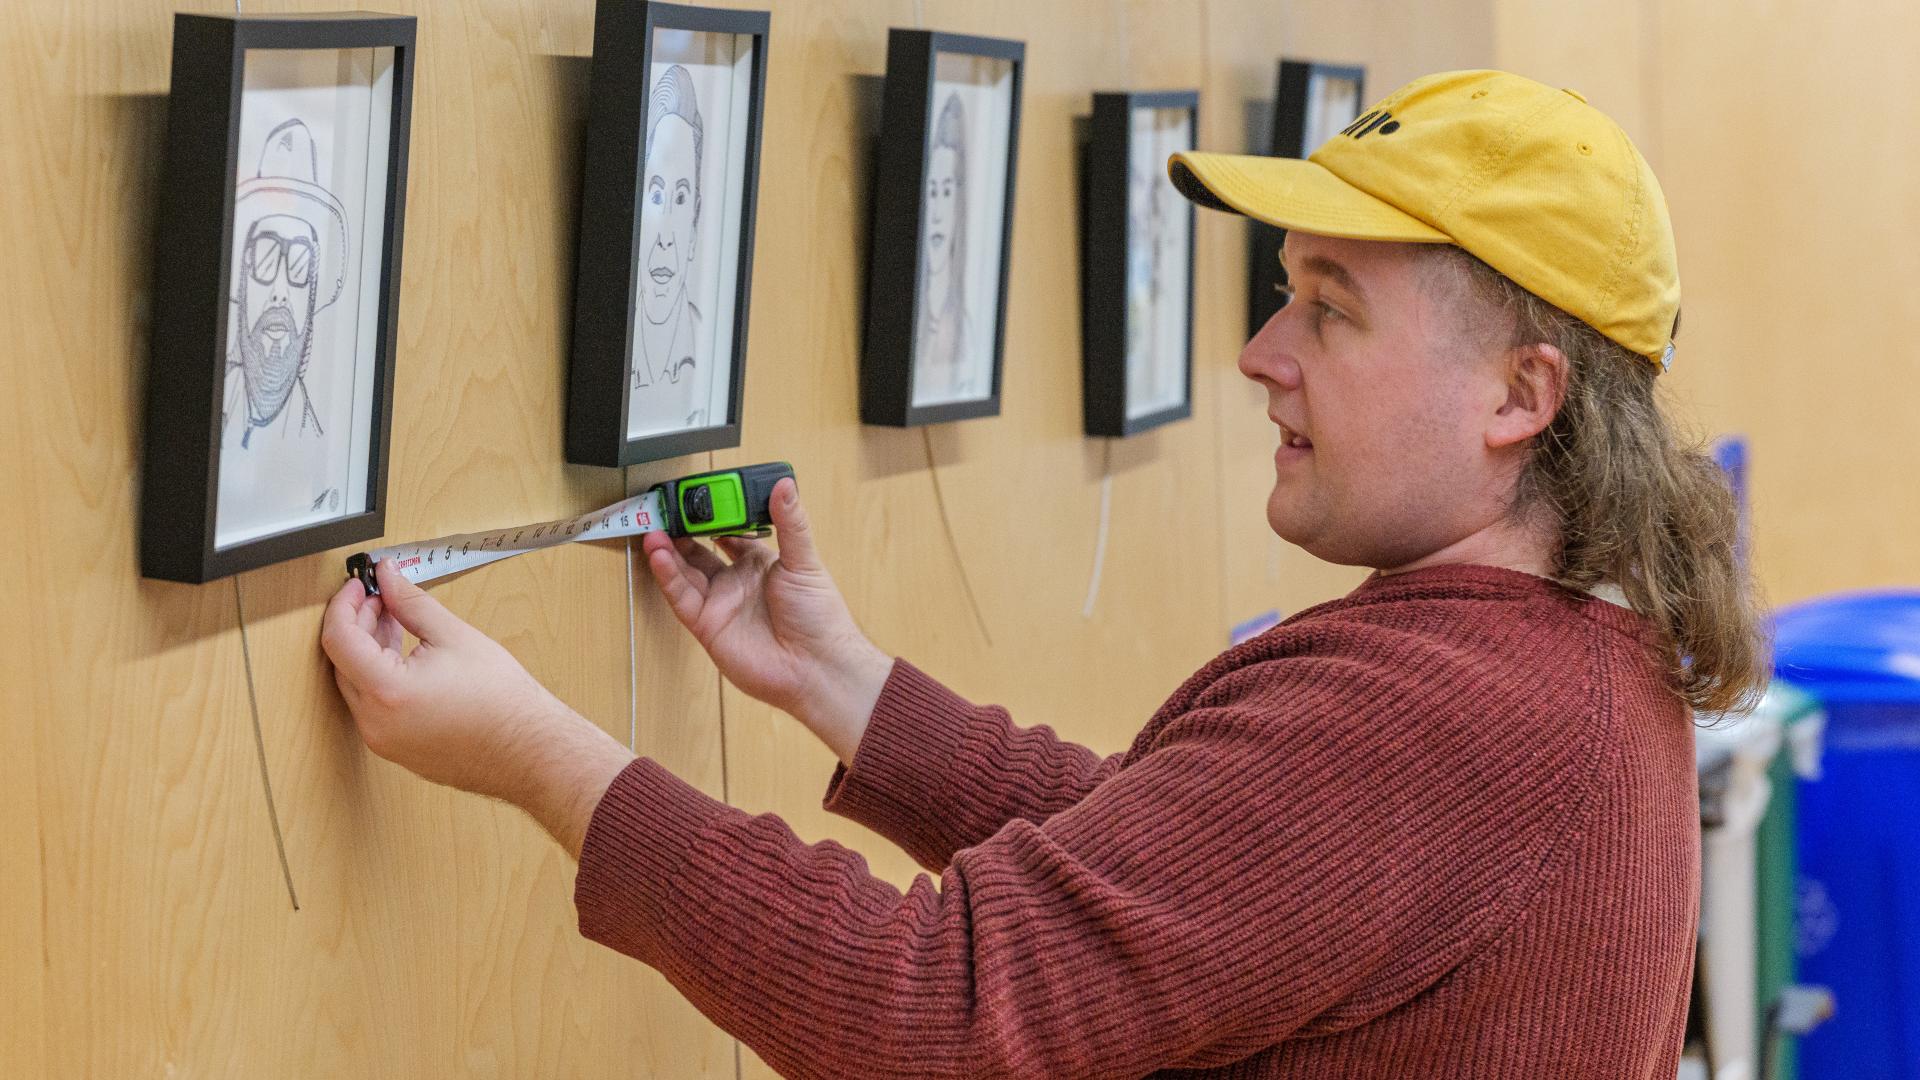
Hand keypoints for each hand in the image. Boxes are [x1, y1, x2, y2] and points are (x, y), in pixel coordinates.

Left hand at [320, 558, 634, 856]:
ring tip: (394, 622)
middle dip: (356, 624)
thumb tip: (388, 577)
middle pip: (343, 661)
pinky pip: (372, 705)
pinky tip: (403, 656)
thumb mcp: (454, 636)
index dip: (345, 605)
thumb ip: (411, 603)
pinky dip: (379, 675)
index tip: (360, 585)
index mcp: (387, 691)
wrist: (527, 750)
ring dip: (367, 650)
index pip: (339, 639)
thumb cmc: (501, 700)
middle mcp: (375, 721)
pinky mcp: (395, 748)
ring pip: (356, 684)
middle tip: (380, 598)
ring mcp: (382, 740)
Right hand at [644, 478, 890, 763]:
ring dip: (667, 551)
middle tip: (663, 509)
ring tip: (654, 528)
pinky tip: (659, 554)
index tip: (698, 496)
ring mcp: (720, 605)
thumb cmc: (820, 618)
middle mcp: (736, 583)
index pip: (727, 533)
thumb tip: (786, 485)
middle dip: (680, 531)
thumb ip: (790, 523)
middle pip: (698, 552)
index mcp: (759, 564)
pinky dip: (668, 576)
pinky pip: (682, 597)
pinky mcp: (707, 626)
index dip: (712, 516)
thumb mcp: (804, 561)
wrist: (817, 667)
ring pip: (684, 573)